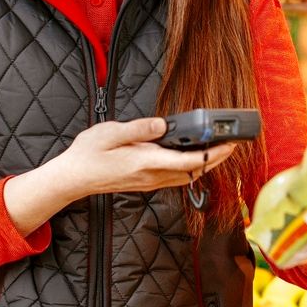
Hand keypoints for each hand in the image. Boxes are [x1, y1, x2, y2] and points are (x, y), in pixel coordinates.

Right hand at [58, 117, 235, 195]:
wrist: (73, 178)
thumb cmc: (88, 154)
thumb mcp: (110, 133)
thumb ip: (139, 129)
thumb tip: (163, 124)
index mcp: (146, 162)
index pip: (188, 161)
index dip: (213, 154)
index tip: (229, 144)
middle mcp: (152, 176)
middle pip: (194, 171)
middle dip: (216, 159)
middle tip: (234, 145)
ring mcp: (150, 182)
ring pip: (187, 176)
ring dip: (205, 165)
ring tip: (219, 150)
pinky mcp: (146, 183)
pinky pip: (176, 178)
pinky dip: (191, 168)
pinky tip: (194, 159)